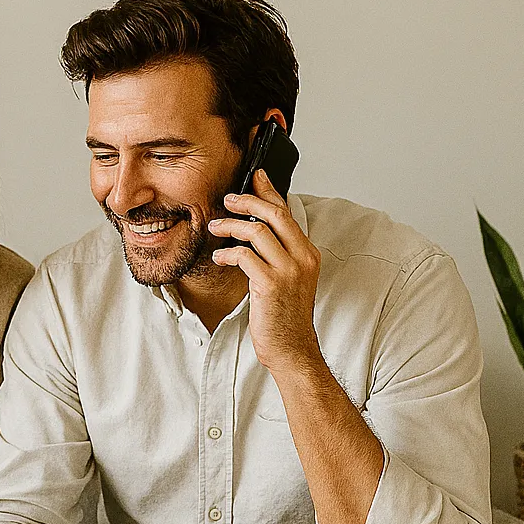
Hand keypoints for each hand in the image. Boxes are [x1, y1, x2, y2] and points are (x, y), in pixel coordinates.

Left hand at [210, 169, 322, 375]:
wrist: (291, 348)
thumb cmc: (283, 315)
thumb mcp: (286, 278)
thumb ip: (277, 253)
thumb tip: (254, 229)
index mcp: (308, 253)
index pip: (288, 212)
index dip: (270, 191)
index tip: (256, 175)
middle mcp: (303, 257)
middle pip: (275, 214)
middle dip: (248, 200)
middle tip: (227, 199)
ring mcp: (289, 270)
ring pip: (257, 231)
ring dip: (231, 225)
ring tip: (215, 227)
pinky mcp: (271, 284)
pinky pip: (245, 256)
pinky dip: (228, 252)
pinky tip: (219, 256)